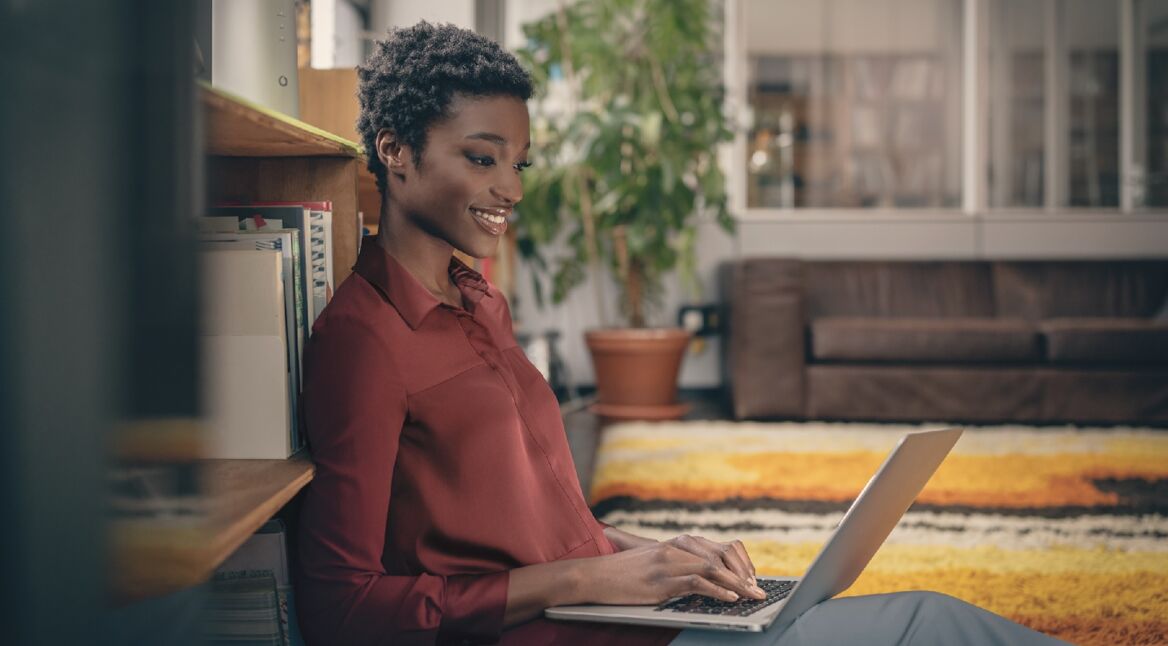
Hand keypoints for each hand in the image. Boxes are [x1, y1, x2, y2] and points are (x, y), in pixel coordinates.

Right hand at [573, 541, 766, 606]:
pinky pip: (696, 582)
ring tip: (751, 596)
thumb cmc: (620, 573)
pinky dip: (717, 590)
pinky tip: (730, 598)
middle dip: (743, 574)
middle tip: (758, 590)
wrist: (592, 575)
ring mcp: (667, 563)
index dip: (737, 563)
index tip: (750, 577)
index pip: (715, 548)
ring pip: (712, 568)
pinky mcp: (661, 581)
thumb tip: (699, 579)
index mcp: (673, 544)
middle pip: (719, 555)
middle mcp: (673, 549)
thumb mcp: (651, 563)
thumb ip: (673, 564)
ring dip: (737, 584)